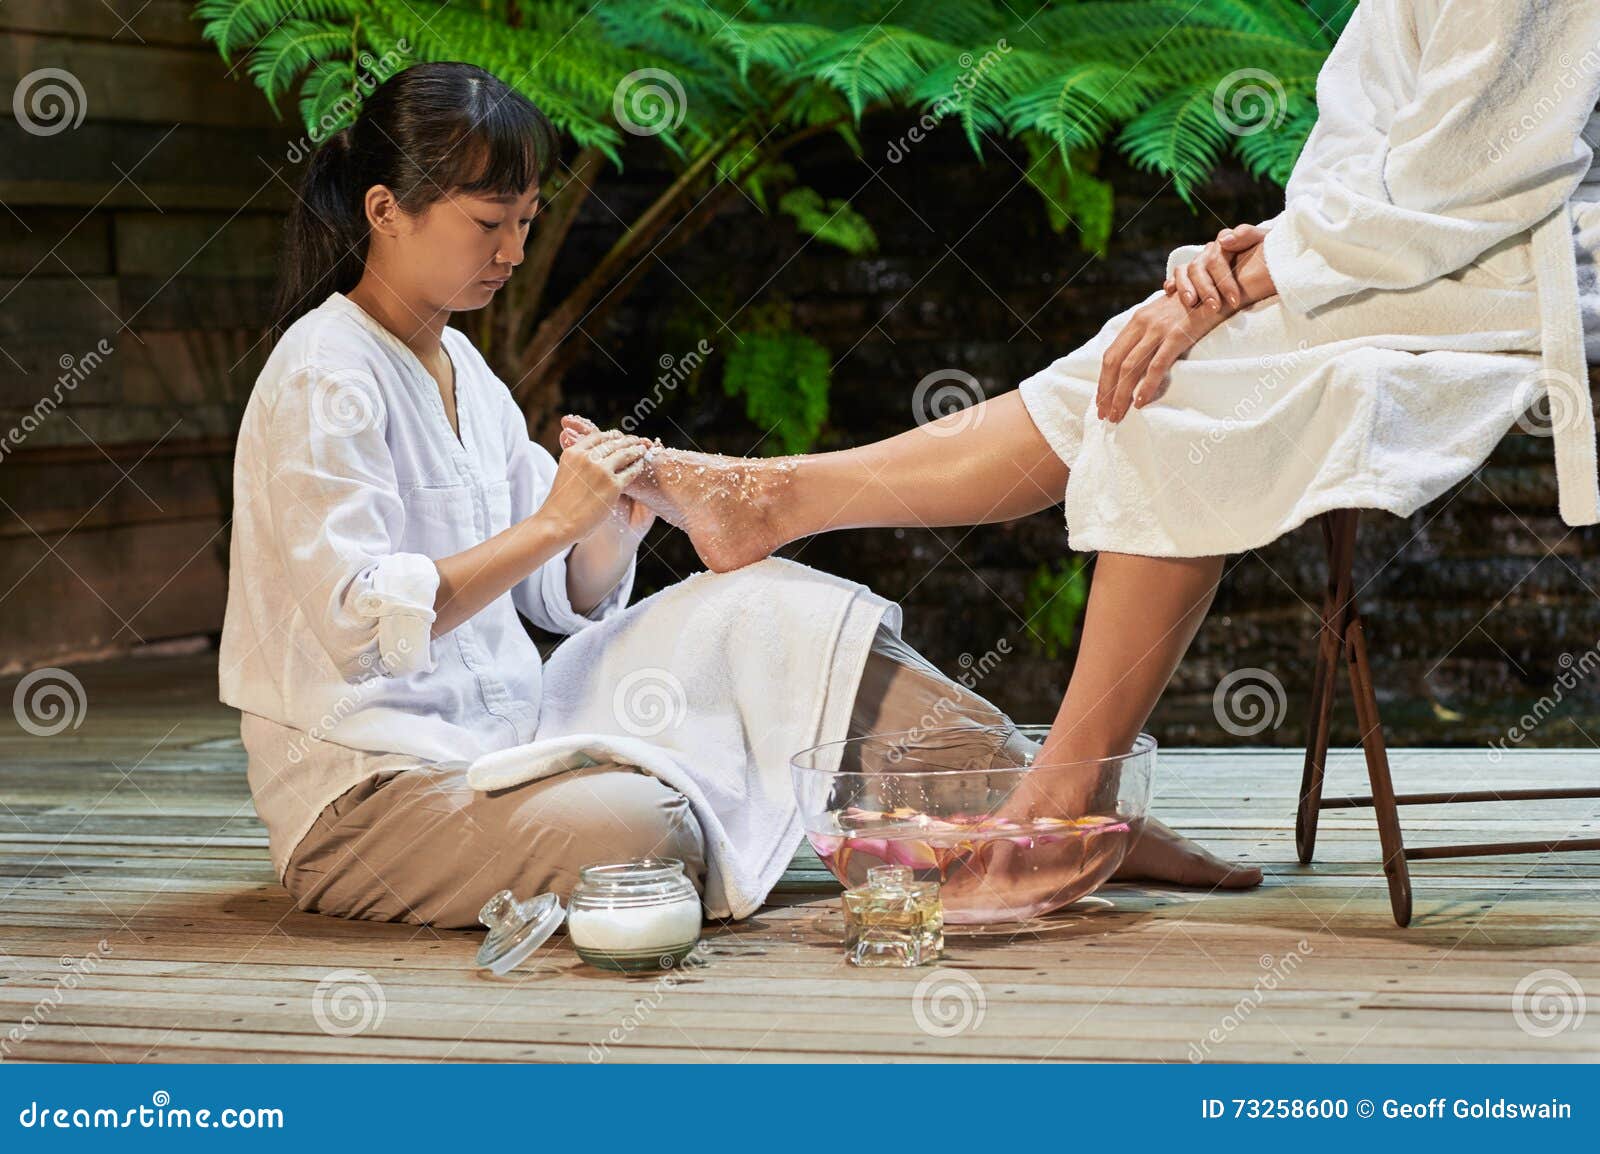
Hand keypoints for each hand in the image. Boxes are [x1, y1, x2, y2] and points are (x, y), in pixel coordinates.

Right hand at [559, 415, 657, 541]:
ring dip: (636, 450)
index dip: (611, 436)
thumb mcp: (564, 472)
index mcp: (573, 452)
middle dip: (626, 441)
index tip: (618, 437)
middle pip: (613, 442)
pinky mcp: (613, 485)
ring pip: (625, 453)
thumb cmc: (561, 504)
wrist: (558, 523)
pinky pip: (631, 471)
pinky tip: (641, 465)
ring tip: (642, 449)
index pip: (598, 436)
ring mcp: (601, 470)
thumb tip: (590, 456)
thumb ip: (578, 462)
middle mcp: (587, 457)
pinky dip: (638, 466)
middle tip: (636, 440)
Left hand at [1096, 291, 1229, 422]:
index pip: (1111, 355)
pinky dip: (1147, 386)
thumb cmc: (1194, 305)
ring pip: (1131, 367)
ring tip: (1117, 415)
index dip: (1103, 380)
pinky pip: (1157, 365)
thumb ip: (1148, 334)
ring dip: (1121, 395)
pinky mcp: (1177, 336)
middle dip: (1106, 392)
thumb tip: (1136, 359)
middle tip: (1104, 415)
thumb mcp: (1164, 316)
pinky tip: (1140, 402)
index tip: (1100, 400)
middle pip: (1115, 363)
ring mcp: (1159, 330)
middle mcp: (1143, 324)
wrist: (1219, 286)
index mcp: (1137, 321)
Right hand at [1164, 222, 1268, 309]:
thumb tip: (1224, 240)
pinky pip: (1176, 275)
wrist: (1269, 260)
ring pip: (1184, 271)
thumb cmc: (1269, 254)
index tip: (1235, 300)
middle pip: (1199, 267)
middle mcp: (1210, 251)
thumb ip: (1247, 235)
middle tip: (1215, 308)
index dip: (1224, 281)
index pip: (1217, 259)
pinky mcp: (1191, 273)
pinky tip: (1170, 292)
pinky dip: (1172, 283)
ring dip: (1186, 288)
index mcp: (1227, 242)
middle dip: (1206, 290)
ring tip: (1192, 305)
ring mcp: (1200, 262)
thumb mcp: (1265, 241)